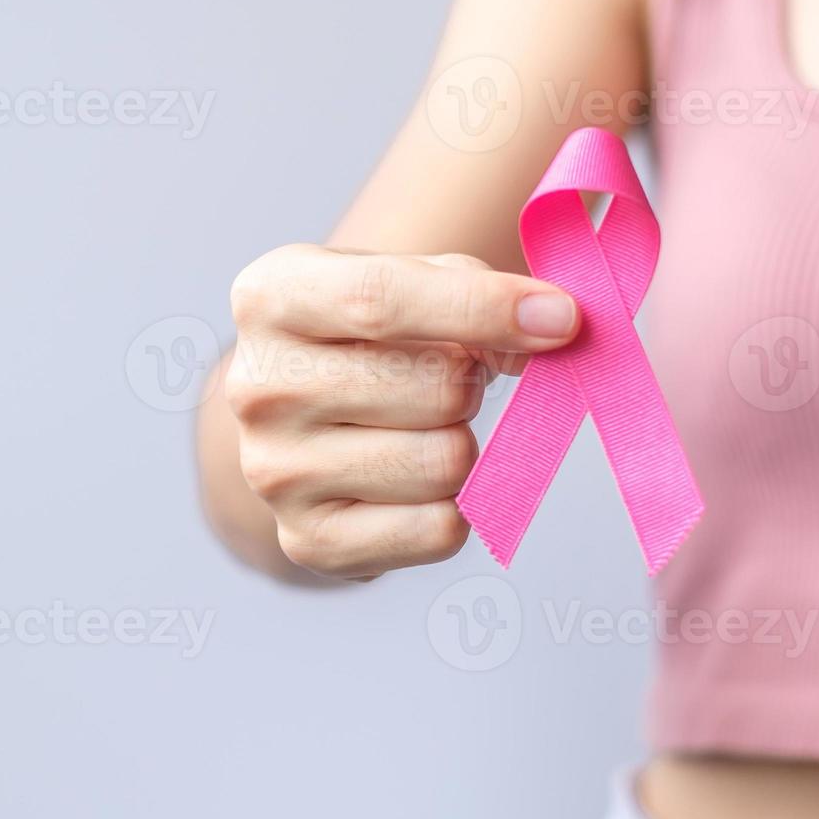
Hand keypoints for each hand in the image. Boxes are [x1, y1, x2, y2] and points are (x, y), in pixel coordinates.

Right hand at [223, 244, 579, 579]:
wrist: (301, 415)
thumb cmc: (369, 334)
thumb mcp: (406, 277)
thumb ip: (475, 288)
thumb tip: (551, 328)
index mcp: (271, 298)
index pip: (380, 300)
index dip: (481, 308)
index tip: (561, 319)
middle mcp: (257, 387)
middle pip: (434, 389)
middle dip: (471, 382)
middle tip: (449, 377)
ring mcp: (274, 473)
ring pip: (445, 463)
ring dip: (462, 443)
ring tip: (423, 426)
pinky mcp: (308, 541)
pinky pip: (438, 529)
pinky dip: (454, 506)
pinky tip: (415, 478)